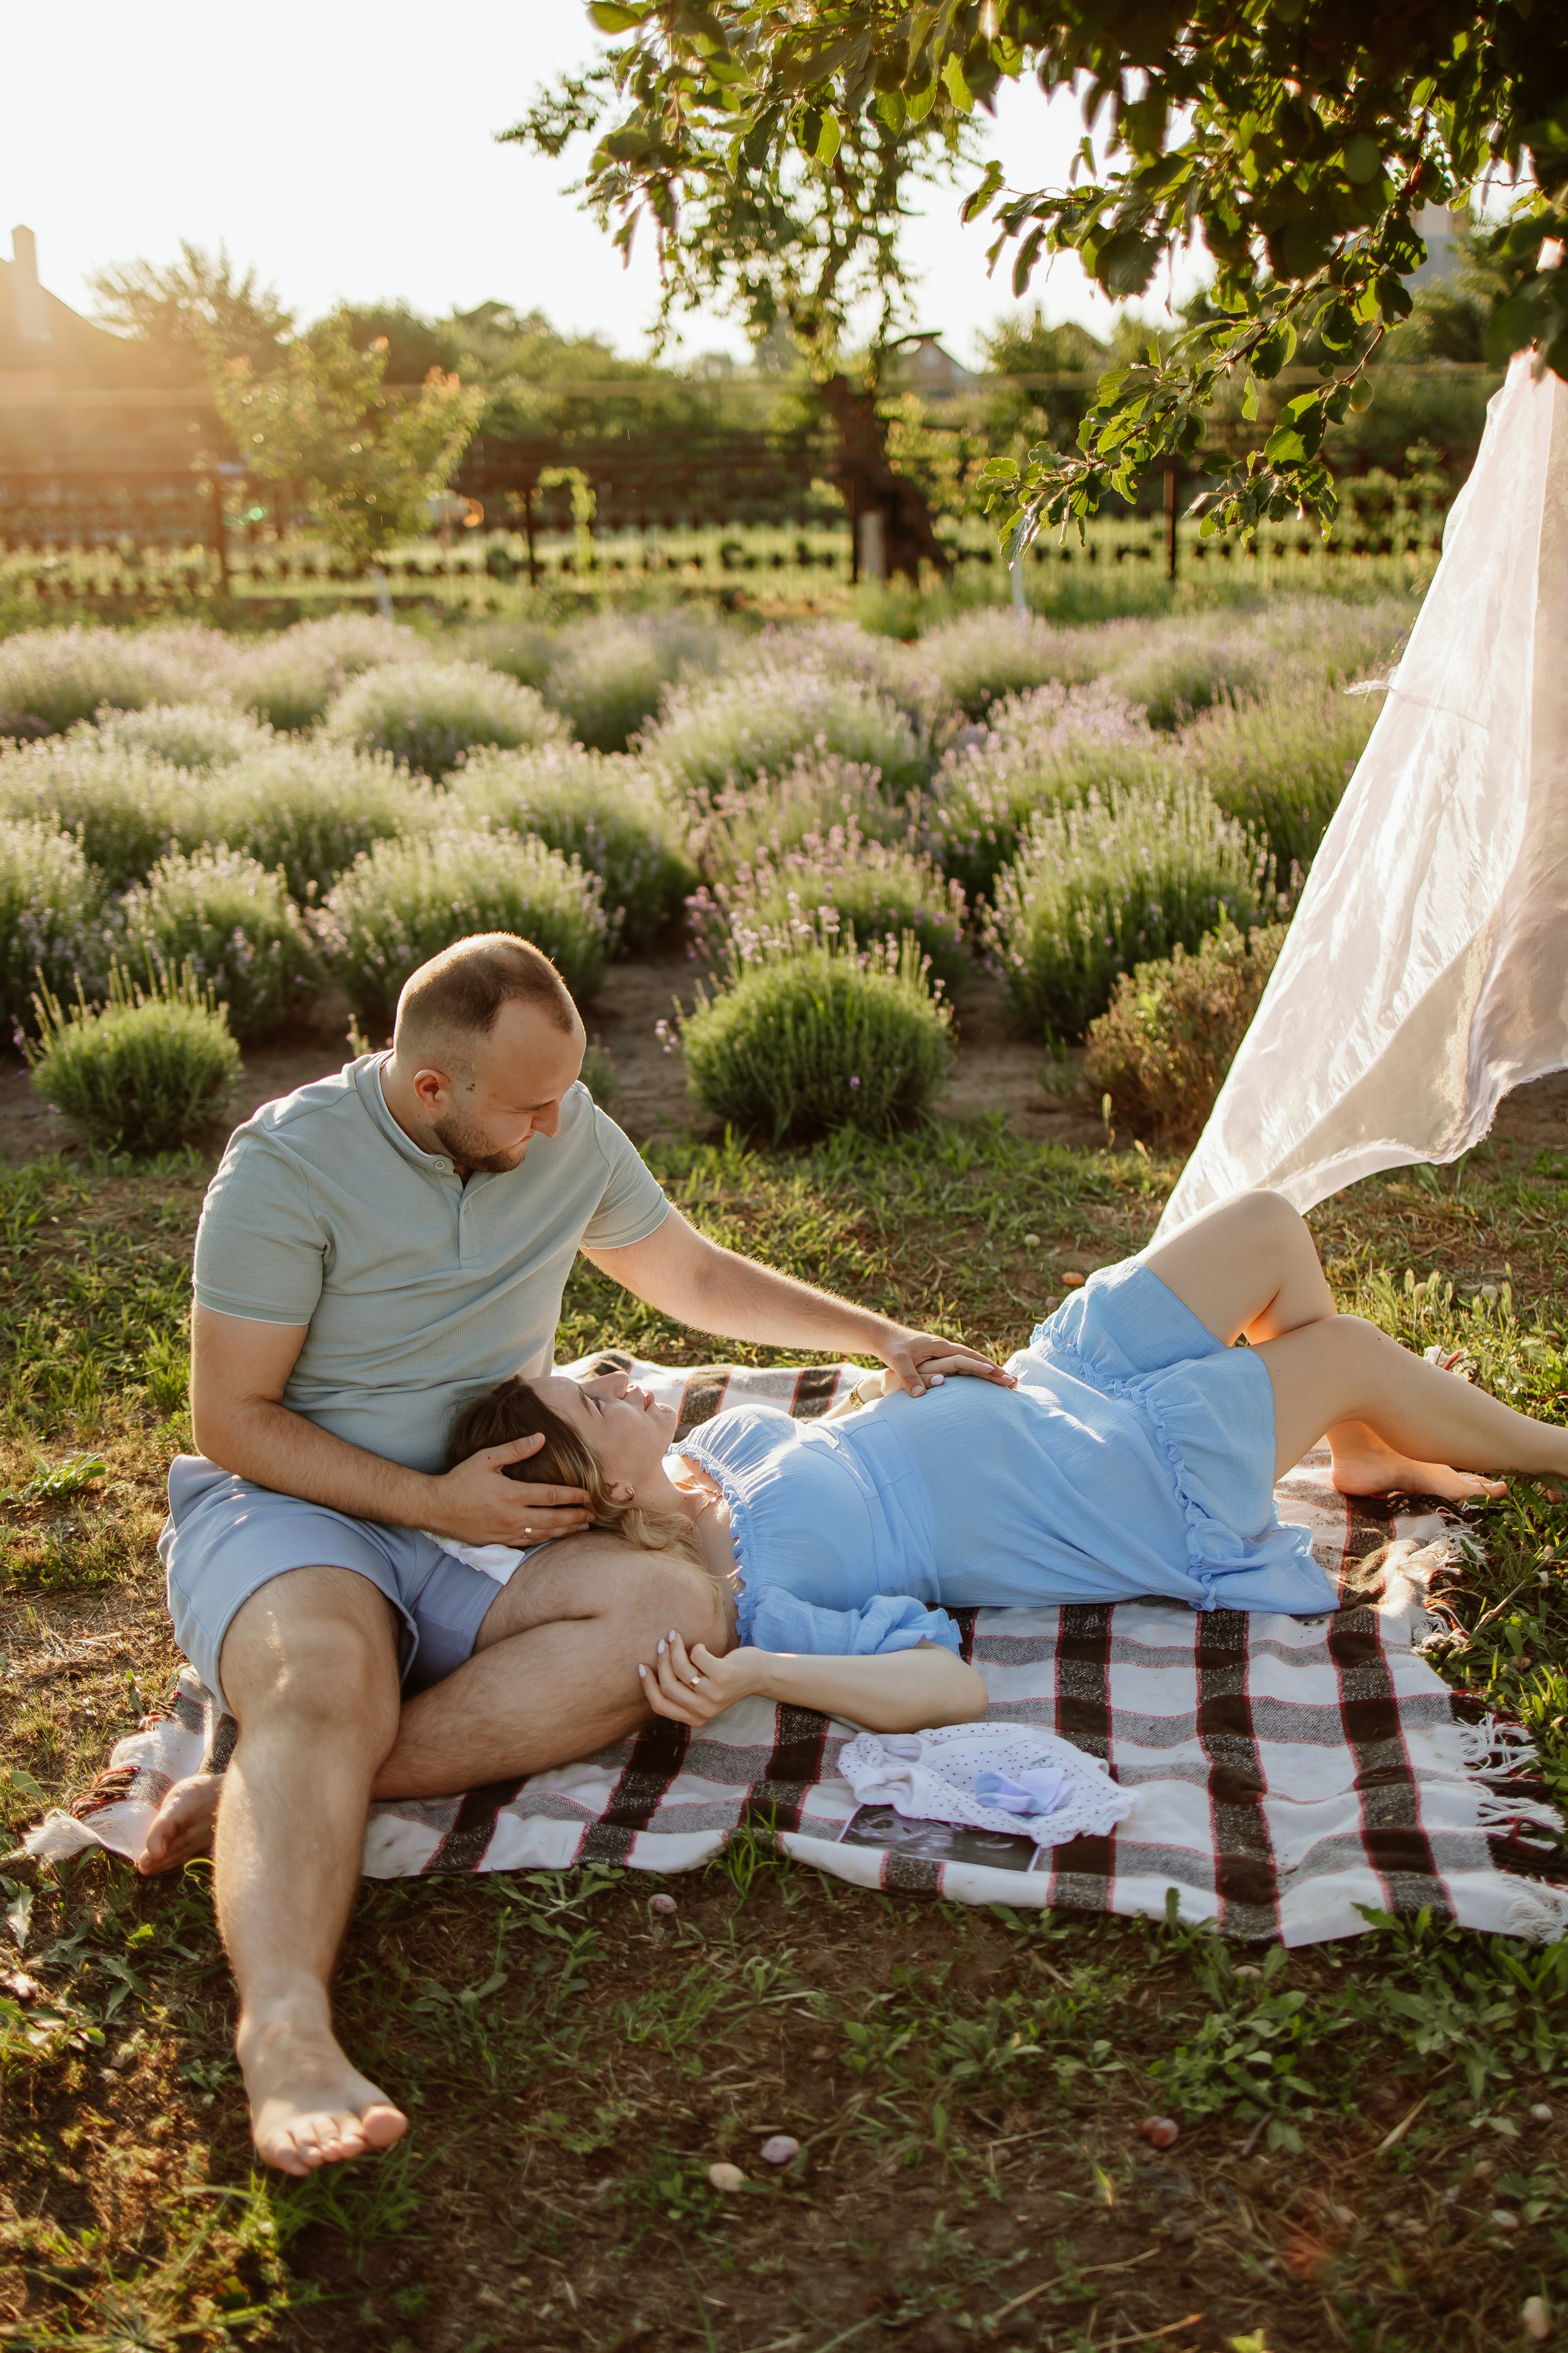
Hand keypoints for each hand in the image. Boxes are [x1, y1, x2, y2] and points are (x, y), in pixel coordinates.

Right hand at [427, 1434, 591, 1545]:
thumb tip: (541, 1438)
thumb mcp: (486, 1458)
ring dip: (565, 1531)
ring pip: (543, 1534)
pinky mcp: (500, 1541)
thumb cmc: (461, 1479)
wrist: (437, 1507)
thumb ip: (515, 1449)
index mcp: (512, 1494)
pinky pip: (529, 1542)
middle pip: (553, 1519)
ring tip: (582, 1527)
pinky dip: (546, 1539)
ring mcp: (507, 1532)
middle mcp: (512, 1516)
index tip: (588, 1495)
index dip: (573, 1496)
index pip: (551, 1496)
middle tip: (592, 1515)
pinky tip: (555, 1536)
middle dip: (575, 1517)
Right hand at [639, 1630, 760, 1727]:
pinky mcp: (722, 1676)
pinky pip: (696, 1656)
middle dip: (661, 1661)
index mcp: (694, 1718)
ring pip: (680, 1670)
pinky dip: (696, 1647)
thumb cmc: (726, 1681)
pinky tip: (702, 1647)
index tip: (642, 1666)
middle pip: (667, 1685)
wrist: (759, 1675)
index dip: (647, 1685)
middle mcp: (702, 1710)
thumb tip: (653, 1670)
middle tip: (662, 1644)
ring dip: (675, 1649)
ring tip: (675, 1638)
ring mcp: (713, 1694)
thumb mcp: (702, 1695)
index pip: (660, 1705)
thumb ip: (683, 1692)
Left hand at [875, 1326, 1015, 1400]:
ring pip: (972, 1363)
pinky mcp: (940, 1359)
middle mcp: (946, 1348)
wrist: (883, 1337)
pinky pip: (963, 1366)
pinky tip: (984, 1382)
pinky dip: (976, 1373)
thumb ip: (910, 1377)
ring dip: (988, 1372)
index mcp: (941, 1346)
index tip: (1001, 1376)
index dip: (985, 1367)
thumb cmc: (891, 1348)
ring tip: (1006, 1383)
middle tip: (1014, 1382)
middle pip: (976, 1359)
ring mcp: (944, 1353)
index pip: (968, 1357)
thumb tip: (922, 1395)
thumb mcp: (898, 1362)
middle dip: (995, 1370)